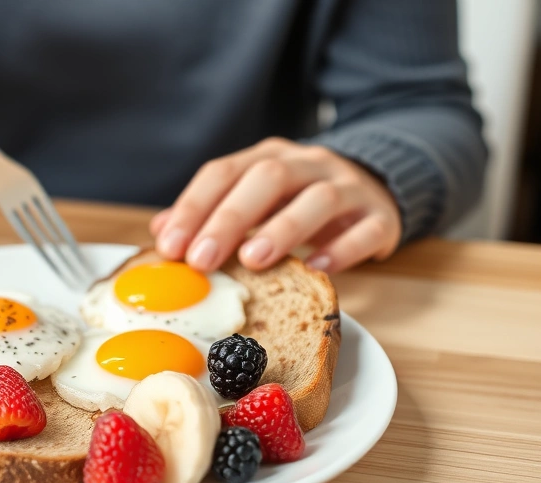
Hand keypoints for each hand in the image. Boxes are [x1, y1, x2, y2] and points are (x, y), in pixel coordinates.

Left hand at [151, 137, 401, 273]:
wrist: (377, 190)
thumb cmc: (298, 202)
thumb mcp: (253, 200)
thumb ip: (209, 214)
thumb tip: (160, 232)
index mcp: (268, 157)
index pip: (224, 172)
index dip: (194, 208)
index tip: (170, 247)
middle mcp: (307, 164)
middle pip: (267, 178)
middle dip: (229, 218)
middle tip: (202, 259)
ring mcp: (348, 187)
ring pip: (318, 198)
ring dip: (283, 228)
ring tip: (252, 260)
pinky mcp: (381, 216)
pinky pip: (366, 229)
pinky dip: (342, 249)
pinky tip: (316, 268)